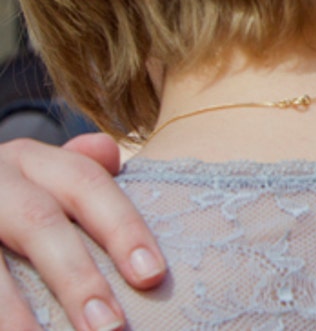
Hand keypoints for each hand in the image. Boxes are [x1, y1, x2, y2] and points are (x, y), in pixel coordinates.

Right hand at [0, 134, 164, 330]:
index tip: (152, 276)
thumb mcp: (38, 178)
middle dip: (77, 277)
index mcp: (30, 160)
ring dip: (15, 312)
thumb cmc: (8, 202)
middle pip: (40, 223)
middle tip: (110, 326)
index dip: (123, 227)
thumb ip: (78, 173)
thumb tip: (110, 152)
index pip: (86, 183)